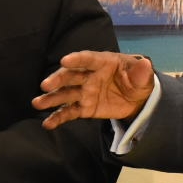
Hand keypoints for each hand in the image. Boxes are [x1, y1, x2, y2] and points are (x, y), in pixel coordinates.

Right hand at [34, 52, 155, 128]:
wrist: (137, 99)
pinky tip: (47, 124)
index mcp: (103, 63)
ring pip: (66, 94)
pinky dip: (58, 118)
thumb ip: (141, 72)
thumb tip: (145, 65)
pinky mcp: (84, 107)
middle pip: (71, 76)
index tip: (64, 60)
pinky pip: (69, 112)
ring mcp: (85, 92)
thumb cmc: (138, 80)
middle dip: (58, 79)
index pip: (89, 59)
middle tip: (45, 85)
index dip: (77, 59)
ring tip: (37, 103)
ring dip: (51, 98)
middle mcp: (90, 76)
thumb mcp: (143, 77)